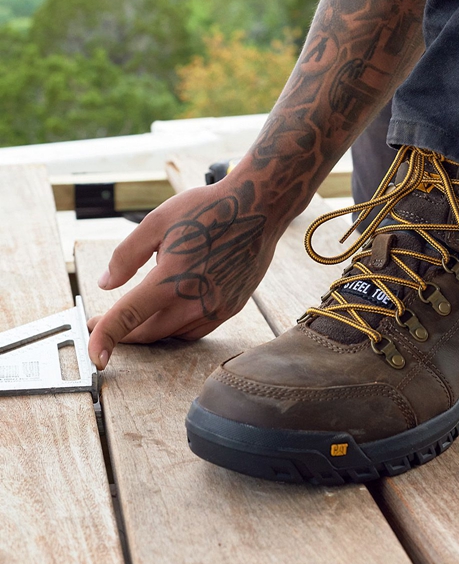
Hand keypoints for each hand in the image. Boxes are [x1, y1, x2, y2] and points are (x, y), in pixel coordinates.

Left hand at [87, 178, 275, 369]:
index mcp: (172, 278)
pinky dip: (178, 327)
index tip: (93, 355)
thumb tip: (107, 283)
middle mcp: (196, 300)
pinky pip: (198, 329)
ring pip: (174, 335)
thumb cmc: (210, 209)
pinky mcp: (232, 307)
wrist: (260, 208)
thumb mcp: (158, 221)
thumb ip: (126, 255)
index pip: (128, 317)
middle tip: (103, 324)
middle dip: (124, 334)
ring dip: (152, 330)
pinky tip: (171, 311)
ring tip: (139, 315)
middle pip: (150, 333)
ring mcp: (217, 307)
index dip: (104, 337)